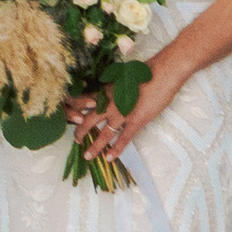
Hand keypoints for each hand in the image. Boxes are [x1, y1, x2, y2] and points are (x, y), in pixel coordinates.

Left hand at [68, 54, 188, 159]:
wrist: (161, 72)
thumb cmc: (143, 72)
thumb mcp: (121, 77)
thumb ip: (111, 87)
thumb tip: (106, 93)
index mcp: (105, 91)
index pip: (83, 102)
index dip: (74, 111)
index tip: (70, 118)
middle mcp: (110, 103)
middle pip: (88, 120)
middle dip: (80, 132)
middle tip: (76, 141)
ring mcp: (122, 113)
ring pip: (104, 134)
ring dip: (95, 147)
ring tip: (87, 156)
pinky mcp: (136, 121)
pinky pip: (123, 139)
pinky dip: (116, 150)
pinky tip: (109, 158)